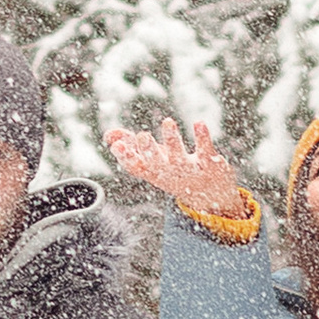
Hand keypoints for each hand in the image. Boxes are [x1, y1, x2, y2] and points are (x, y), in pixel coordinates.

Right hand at [106, 114, 253, 229]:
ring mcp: (190, 169)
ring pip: (179, 155)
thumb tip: (108, 135)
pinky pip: (205, 150)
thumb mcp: (152, 161)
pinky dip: (203, 137)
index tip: (116, 146)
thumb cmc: (174, 171)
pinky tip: (199, 123)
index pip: (136, 167)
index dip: (126, 157)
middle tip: (142, 135)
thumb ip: (130, 145)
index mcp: (154, 171)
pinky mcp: (209, 163)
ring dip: (173, 139)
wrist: (210, 196)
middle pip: (156, 162)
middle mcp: (169, 171)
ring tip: (168, 122)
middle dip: (149, 149)